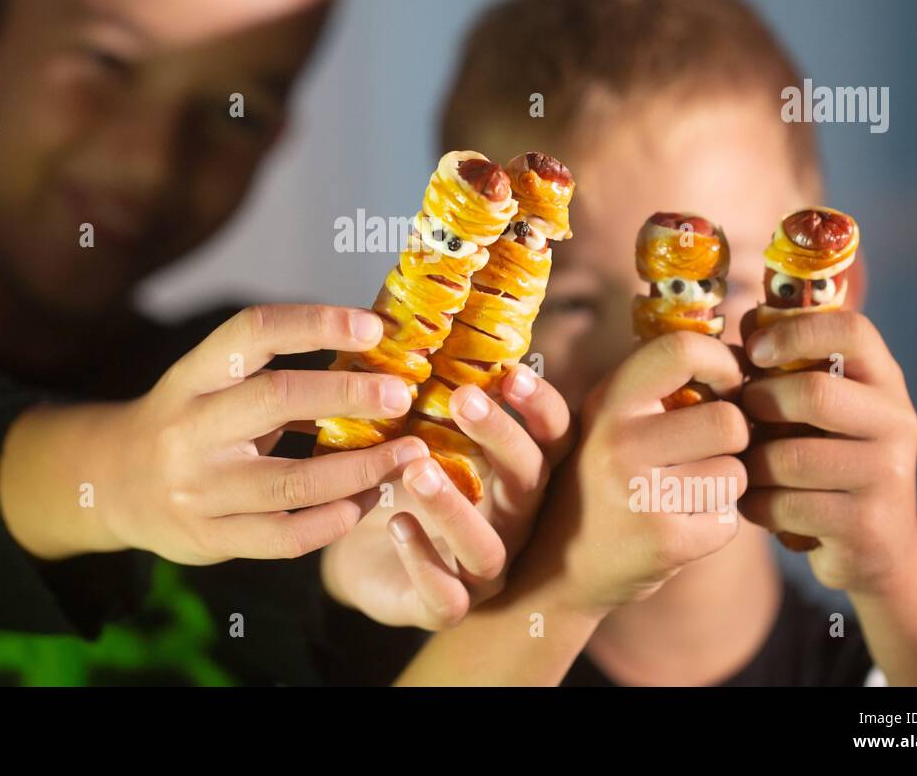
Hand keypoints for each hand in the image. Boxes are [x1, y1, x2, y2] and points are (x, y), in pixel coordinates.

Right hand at [90, 304, 429, 563]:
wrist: (112, 485)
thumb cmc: (187, 422)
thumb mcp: (209, 384)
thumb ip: (273, 371)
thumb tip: (372, 349)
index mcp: (192, 377)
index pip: (252, 332)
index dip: (315, 323)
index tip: (373, 328)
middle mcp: (189, 429)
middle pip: (276, 399)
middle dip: (348, 393)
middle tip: (401, 394)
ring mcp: (197, 490)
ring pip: (292, 482)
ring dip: (360, 469)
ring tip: (407, 456)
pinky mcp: (208, 540)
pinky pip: (283, 537)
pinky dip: (332, 522)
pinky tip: (365, 503)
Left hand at [320, 363, 570, 628]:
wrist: (363, 557)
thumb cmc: (402, 479)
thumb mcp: (416, 428)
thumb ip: (428, 385)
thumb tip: (412, 311)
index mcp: (516, 472)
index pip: (552, 438)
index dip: (540, 407)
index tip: (513, 373)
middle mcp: (512, 521)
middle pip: (531, 483)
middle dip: (502, 439)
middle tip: (462, 400)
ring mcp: (482, 569)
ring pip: (489, 549)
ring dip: (455, 508)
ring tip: (415, 468)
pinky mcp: (444, 605)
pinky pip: (446, 597)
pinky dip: (423, 563)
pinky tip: (397, 524)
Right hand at [528, 331, 748, 616]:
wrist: (555, 568)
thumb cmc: (601, 481)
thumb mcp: (606, 422)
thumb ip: (656, 389)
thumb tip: (741, 355)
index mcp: (608, 400)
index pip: (681, 349)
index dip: (722, 363)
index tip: (725, 386)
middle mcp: (618, 441)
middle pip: (730, 421)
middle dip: (733, 439)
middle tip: (708, 451)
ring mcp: (640, 493)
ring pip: (736, 472)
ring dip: (724, 483)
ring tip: (687, 490)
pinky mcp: (665, 541)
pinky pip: (729, 518)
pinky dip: (715, 523)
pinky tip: (680, 524)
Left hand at [739, 309, 916, 594]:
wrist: (873, 546)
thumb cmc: (823, 458)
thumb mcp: (814, 406)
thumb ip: (783, 365)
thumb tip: (745, 319)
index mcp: (883, 380)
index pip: (852, 330)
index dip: (795, 331)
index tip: (754, 350)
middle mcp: (897, 421)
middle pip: (813, 394)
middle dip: (759, 406)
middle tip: (740, 420)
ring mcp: (888, 475)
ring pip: (790, 458)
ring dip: (751, 464)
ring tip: (745, 466)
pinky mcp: (867, 524)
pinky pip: (785, 505)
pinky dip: (755, 504)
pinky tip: (756, 503)